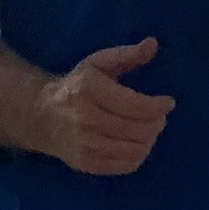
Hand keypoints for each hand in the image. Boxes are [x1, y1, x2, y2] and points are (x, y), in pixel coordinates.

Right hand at [34, 37, 173, 176]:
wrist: (41, 116)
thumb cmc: (76, 86)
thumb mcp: (98, 63)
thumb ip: (127, 55)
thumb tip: (153, 44)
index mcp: (89, 90)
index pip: (136, 105)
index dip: (158, 106)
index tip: (168, 103)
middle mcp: (85, 119)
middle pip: (139, 129)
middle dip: (157, 123)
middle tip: (158, 117)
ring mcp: (85, 144)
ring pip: (136, 150)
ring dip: (150, 140)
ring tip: (148, 130)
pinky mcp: (86, 163)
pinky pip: (126, 165)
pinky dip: (138, 155)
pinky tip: (136, 144)